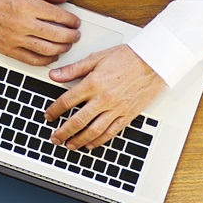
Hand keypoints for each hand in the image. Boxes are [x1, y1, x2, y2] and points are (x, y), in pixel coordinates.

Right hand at [0, 0, 80, 65]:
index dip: (72, 20)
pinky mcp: (9, 50)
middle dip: (71, 36)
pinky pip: (32, 60)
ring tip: (66, 44)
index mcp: (27, 6)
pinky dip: (46, 60)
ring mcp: (16, 39)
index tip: (75, 21)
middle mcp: (23, 24)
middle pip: (57, 35)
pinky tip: (52, 56)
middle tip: (75, 34)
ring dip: (62, 49)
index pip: (59, 16)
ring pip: (48, 50)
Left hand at [44, 45, 165, 149]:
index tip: (48, 116)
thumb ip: (74, 69)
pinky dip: (99, 141)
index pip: (67, 101)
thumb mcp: (96, 58)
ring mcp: (116, 109)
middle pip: (78, 121)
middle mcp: (103, 99)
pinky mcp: (127, 115)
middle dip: (63, 132)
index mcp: (93, 84)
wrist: (153, 62)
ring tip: (69, 145)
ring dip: (79, 140)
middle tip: (55, 138)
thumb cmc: (128, 58)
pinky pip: (111, 132)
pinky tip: (90, 144)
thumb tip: (54, 75)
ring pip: (93, 131)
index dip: (54, 111)